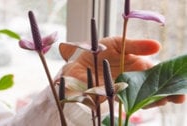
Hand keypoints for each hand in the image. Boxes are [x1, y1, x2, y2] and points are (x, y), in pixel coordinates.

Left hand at [60, 36, 184, 107]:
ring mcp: (124, 89)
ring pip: (143, 97)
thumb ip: (136, 46)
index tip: (179, 85)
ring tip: (163, 100)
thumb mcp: (117, 43)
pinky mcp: (113, 96)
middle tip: (177, 97)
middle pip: (153, 88)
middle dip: (166, 93)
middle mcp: (133, 79)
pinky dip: (136, 103)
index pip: (157, 73)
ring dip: (154, 100)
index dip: (169, 79)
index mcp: (137, 65)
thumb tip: (157, 46)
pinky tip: (143, 103)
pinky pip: (127, 101)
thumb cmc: (98, 51)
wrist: (77, 62)